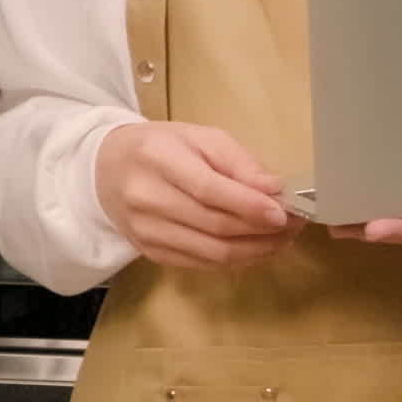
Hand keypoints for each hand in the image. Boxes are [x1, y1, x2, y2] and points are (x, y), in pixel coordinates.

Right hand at [95, 120, 296, 268]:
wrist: (107, 169)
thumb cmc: (160, 148)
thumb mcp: (199, 137)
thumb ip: (238, 162)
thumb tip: (274, 190)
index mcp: (157, 159)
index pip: (208, 189)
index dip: (249, 205)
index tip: (283, 213)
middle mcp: (146, 199)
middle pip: (214, 225)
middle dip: (262, 230)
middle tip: (293, 224)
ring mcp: (145, 231)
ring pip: (212, 252)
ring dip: (256, 250)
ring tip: (281, 239)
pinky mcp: (150, 253)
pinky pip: (202, 264)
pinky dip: (236, 260)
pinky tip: (255, 248)